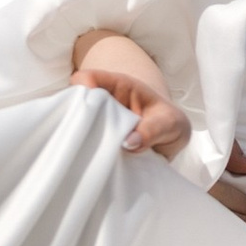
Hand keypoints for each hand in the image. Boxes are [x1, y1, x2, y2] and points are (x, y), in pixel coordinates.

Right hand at [70, 30, 189, 161]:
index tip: (86, 109)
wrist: (167, 140)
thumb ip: (154, 129)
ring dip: (83, 143)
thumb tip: (130, 143)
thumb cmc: (167, 122)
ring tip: (96, 157)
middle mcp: (103, 104)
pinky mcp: (97, 145)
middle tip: (92, 142)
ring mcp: (97, 124)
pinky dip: (87, 158)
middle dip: (79, 123)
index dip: (82, 89)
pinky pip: (84, 150)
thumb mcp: (171, 122)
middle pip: (75, 106)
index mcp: (119, 87)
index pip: (88, 78)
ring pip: (76, 129)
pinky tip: (95, 168)